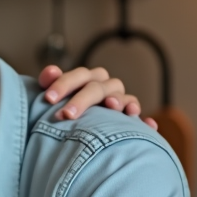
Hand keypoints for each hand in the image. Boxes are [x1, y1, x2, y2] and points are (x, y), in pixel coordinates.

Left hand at [38, 65, 157, 130]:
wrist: (76, 123)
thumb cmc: (62, 107)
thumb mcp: (54, 96)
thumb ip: (50, 82)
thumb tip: (50, 72)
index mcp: (86, 78)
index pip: (79, 75)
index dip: (64, 84)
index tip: (48, 98)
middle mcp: (104, 86)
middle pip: (97, 87)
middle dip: (82, 99)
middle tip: (67, 114)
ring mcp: (119, 99)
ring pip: (122, 96)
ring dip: (119, 100)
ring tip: (112, 106)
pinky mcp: (129, 115)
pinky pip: (140, 116)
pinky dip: (144, 120)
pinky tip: (148, 124)